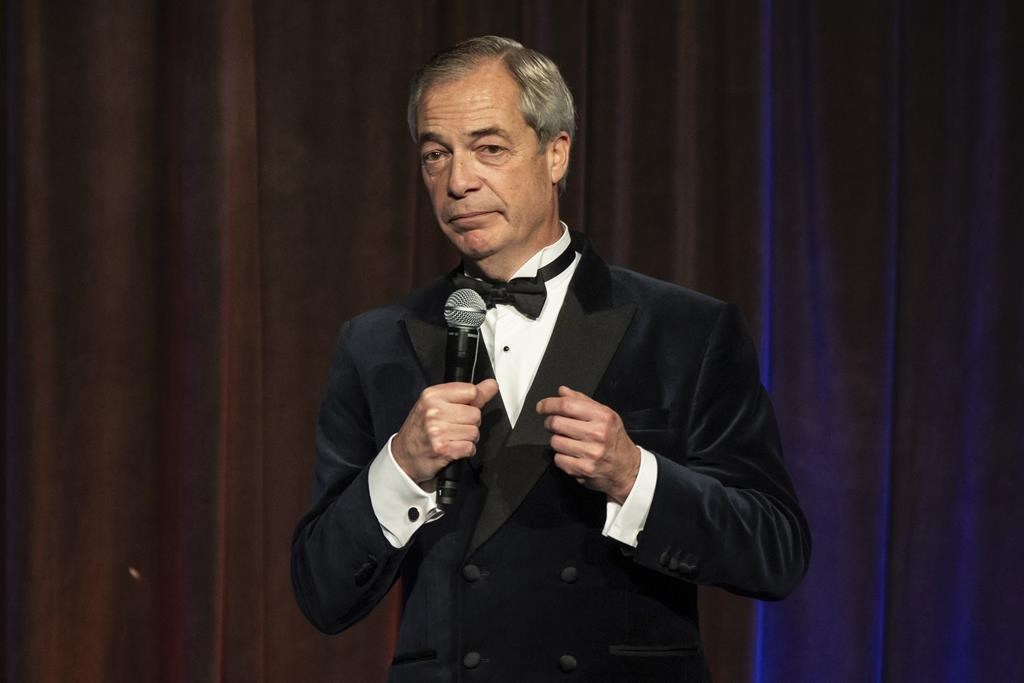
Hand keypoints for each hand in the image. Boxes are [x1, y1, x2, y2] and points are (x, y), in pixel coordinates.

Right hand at [392, 379, 498, 486]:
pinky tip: (453, 448)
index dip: (475, 401)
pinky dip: (466, 450)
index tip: (469, 406)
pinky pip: (470, 447)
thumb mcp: (436, 404)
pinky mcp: (443, 449)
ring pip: (475, 432)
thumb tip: (491, 385)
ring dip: (468, 438)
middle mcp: (434, 411)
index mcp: (432, 395)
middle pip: (476, 414)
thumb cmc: (420, 429)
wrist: (403, 456)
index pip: (471, 391)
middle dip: (470, 423)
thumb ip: (465, 394)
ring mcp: (438, 430)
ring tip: (452, 438)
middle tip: (454, 426)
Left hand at [536, 386, 640, 503]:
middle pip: (557, 423)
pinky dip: (561, 457)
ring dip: (558, 441)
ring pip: (555, 442)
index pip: (567, 405)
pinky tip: (573, 455)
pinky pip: (558, 459)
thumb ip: (582, 401)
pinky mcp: (584, 469)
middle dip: (551, 423)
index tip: (541, 406)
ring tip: (570, 442)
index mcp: (602, 416)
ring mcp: (591, 453)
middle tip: (555, 425)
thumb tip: (562, 391)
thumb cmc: (615, 440)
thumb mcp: (605, 415)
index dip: (549, 404)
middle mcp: (598, 434)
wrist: (627, 468)